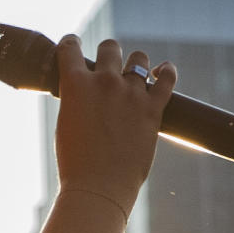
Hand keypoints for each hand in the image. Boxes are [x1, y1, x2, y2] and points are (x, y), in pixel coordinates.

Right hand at [50, 36, 174, 205]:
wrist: (98, 188)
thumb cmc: (76, 164)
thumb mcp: (65, 124)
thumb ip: (77, 101)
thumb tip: (86, 94)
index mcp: (75, 85)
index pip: (69, 47)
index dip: (71, 44)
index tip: (73, 47)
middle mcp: (104, 82)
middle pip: (109, 47)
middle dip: (108, 54)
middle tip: (108, 68)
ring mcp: (130, 93)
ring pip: (138, 59)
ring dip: (136, 63)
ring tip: (136, 74)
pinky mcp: (153, 108)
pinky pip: (167, 79)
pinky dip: (167, 71)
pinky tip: (164, 71)